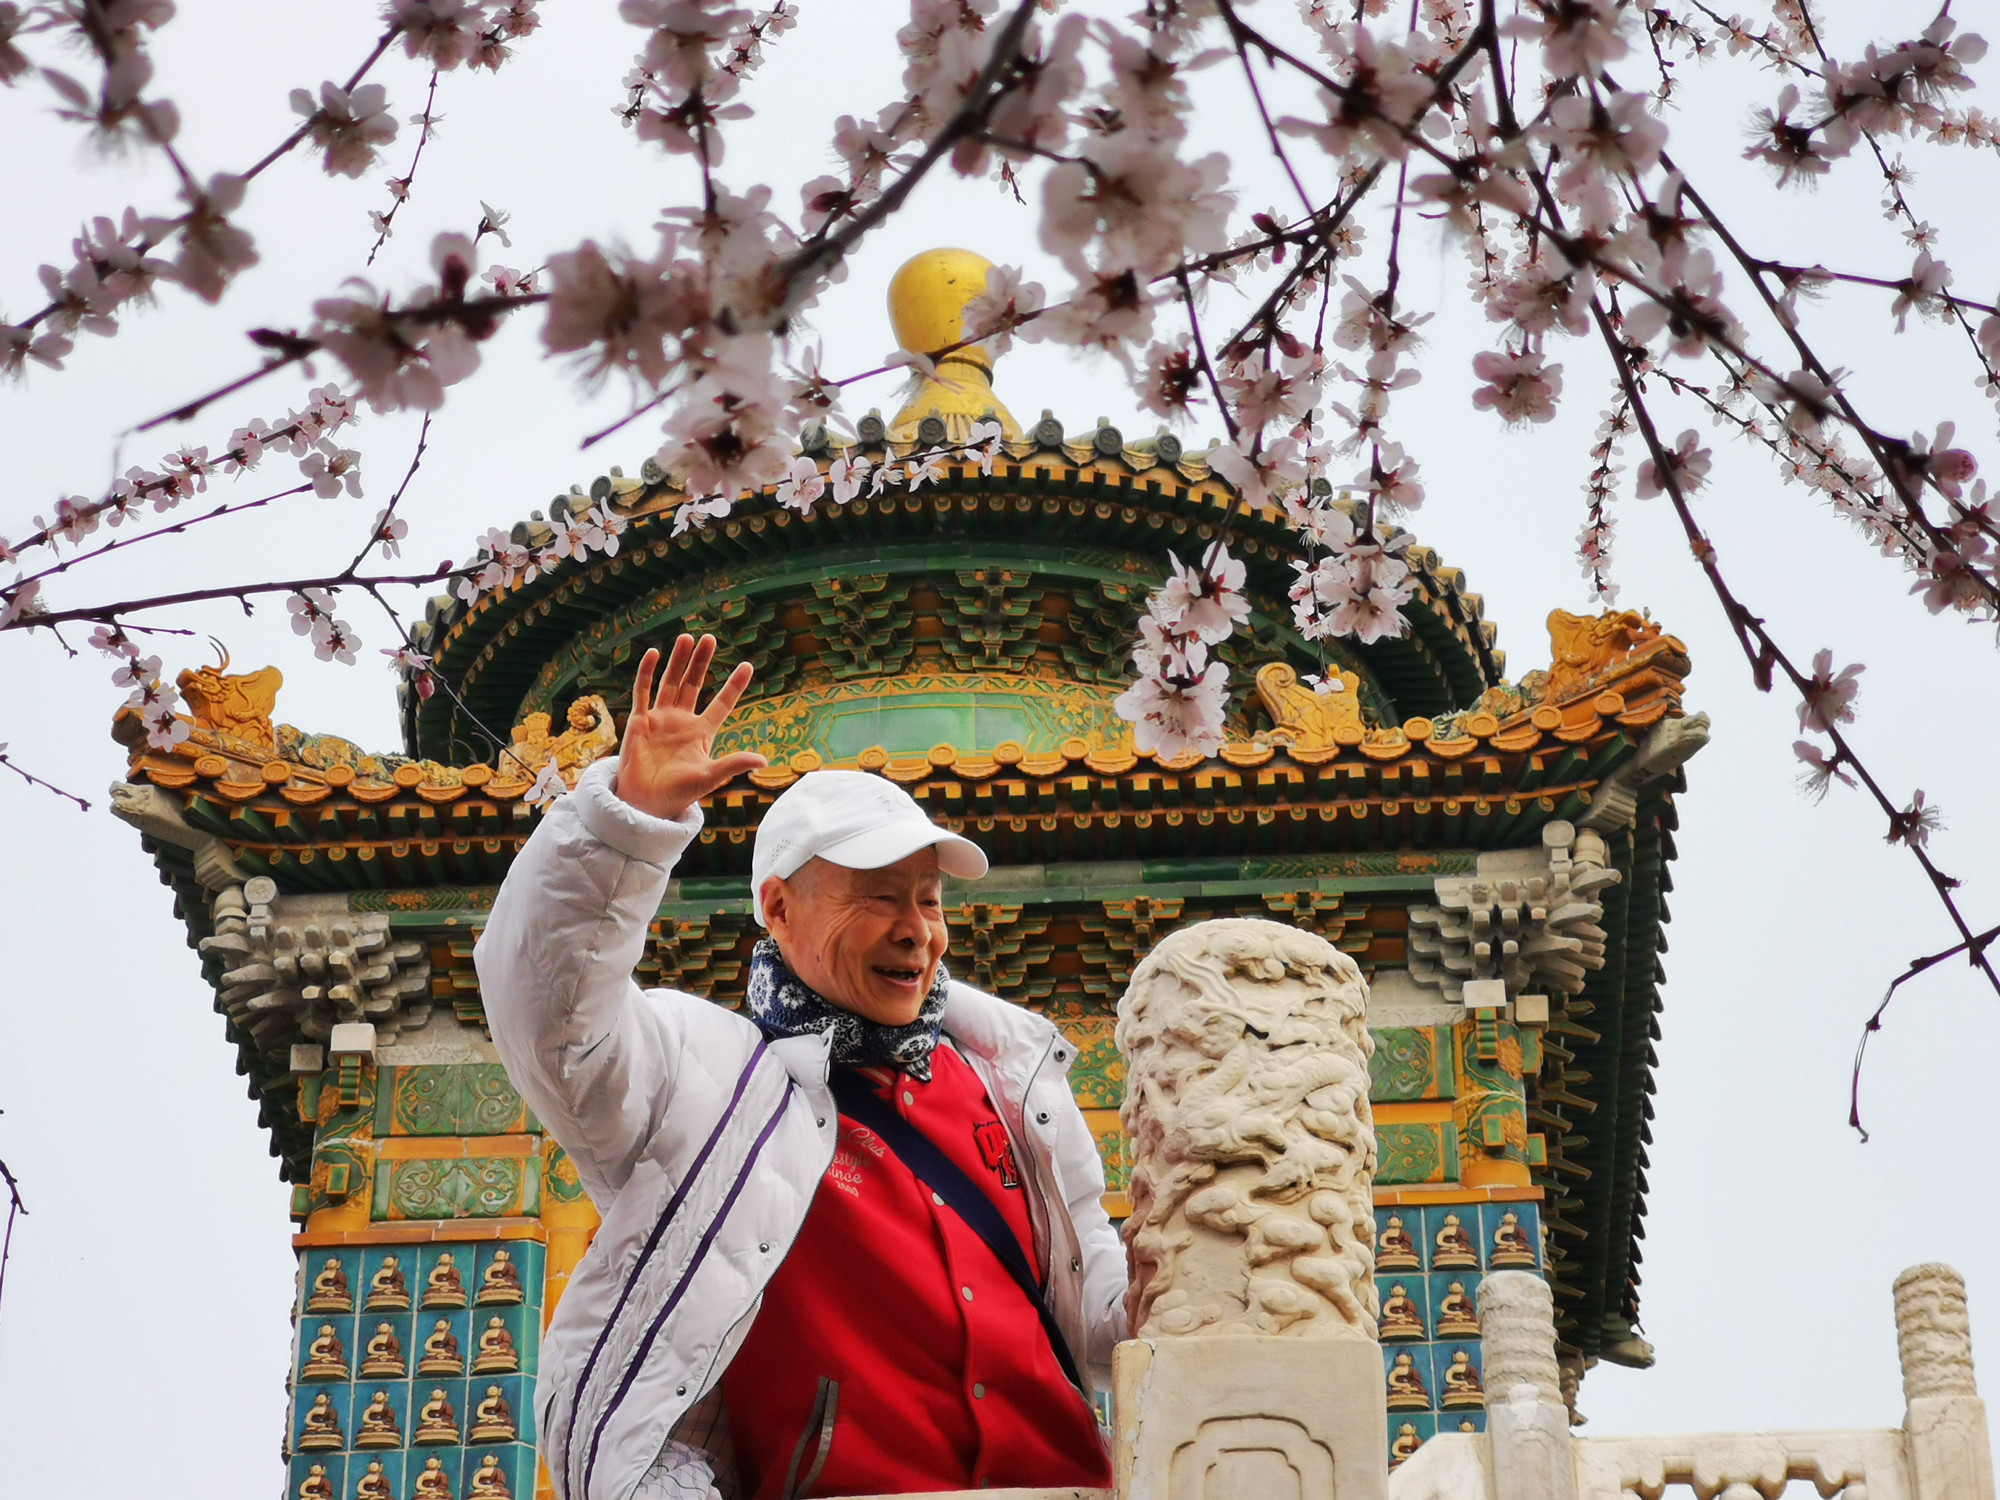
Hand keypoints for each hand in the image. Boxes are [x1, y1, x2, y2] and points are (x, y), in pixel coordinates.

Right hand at [613, 634, 768, 819]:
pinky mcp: (639, 721)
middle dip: (701, 662)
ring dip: (678, 661)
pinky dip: (647, 673)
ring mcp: (660, 719)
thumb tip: (765, 760)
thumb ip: (733, 764)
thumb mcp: (710, 777)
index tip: (748, 665)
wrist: (645, 804)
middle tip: (709, 638)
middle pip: (694, 684)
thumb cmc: (678, 794)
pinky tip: (653, 653)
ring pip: (670, 683)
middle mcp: (681, 721)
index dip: (734, 685)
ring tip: (687, 637)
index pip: (722, 703)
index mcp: (702, 732)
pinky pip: (643, 692)